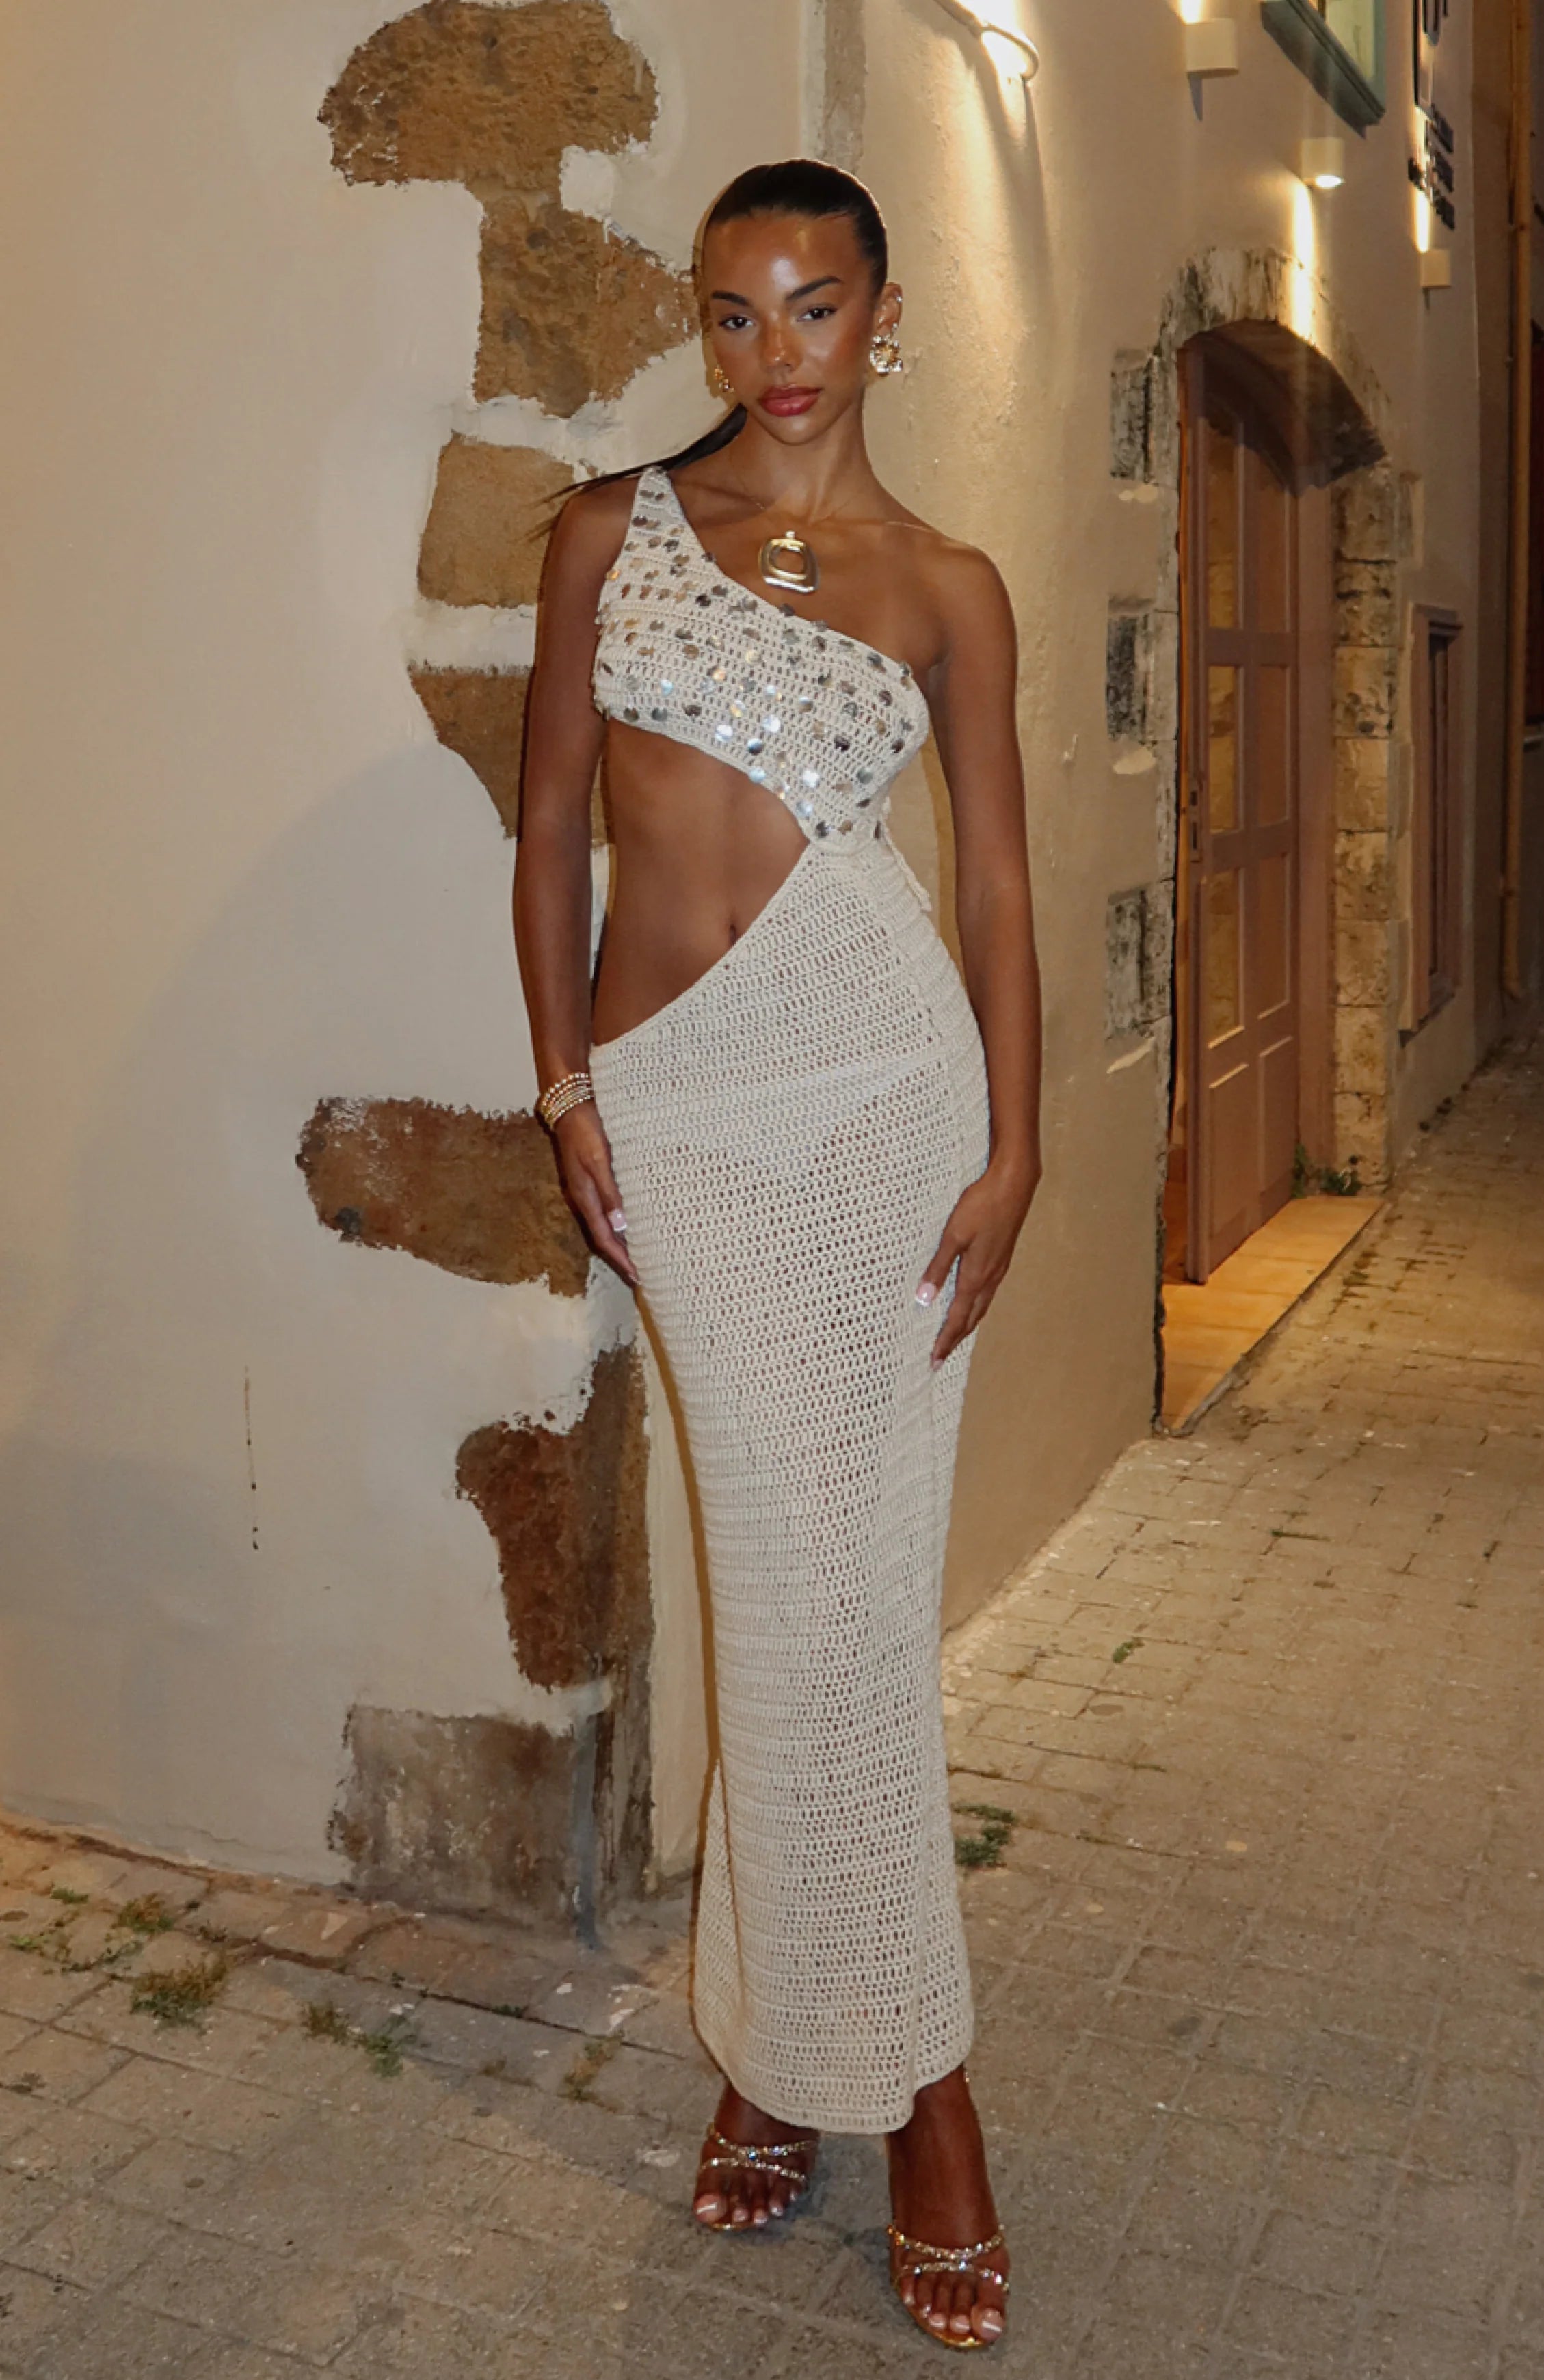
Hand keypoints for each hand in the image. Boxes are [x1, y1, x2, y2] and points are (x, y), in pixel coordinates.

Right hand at [553, 1102, 638, 1286]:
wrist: (570, 1103)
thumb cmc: (585, 1130)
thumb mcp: (599, 1161)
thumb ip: (609, 1192)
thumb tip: (620, 1225)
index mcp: (584, 1197)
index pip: (603, 1238)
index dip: (620, 1259)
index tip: (637, 1277)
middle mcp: (584, 1197)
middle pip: (604, 1236)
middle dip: (621, 1256)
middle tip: (642, 1272)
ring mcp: (587, 1188)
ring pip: (606, 1223)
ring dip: (622, 1240)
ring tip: (641, 1253)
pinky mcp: (592, 1177)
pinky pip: (607, 1207)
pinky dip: (620, 1220)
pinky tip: (633, 1219)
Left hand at [916, 1156, 1039, 1367]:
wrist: (1014, 1184)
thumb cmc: (982, 1205)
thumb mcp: (953, 1235)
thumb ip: (938, 1267)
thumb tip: (924, 1299)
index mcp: (976, 1276)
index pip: (958, 1318)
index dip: (945, 1341)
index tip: (935, 1360)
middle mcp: (990, 1278)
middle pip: (971, 1318)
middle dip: (955, 1339)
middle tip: (941, 1357)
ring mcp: (998, 1268)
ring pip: (981, 1306)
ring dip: (967, 1325)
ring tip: (954, 1337)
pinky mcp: (1001, 1257)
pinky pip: (987, 1292)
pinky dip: (975, 1306)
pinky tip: (971, 1303)